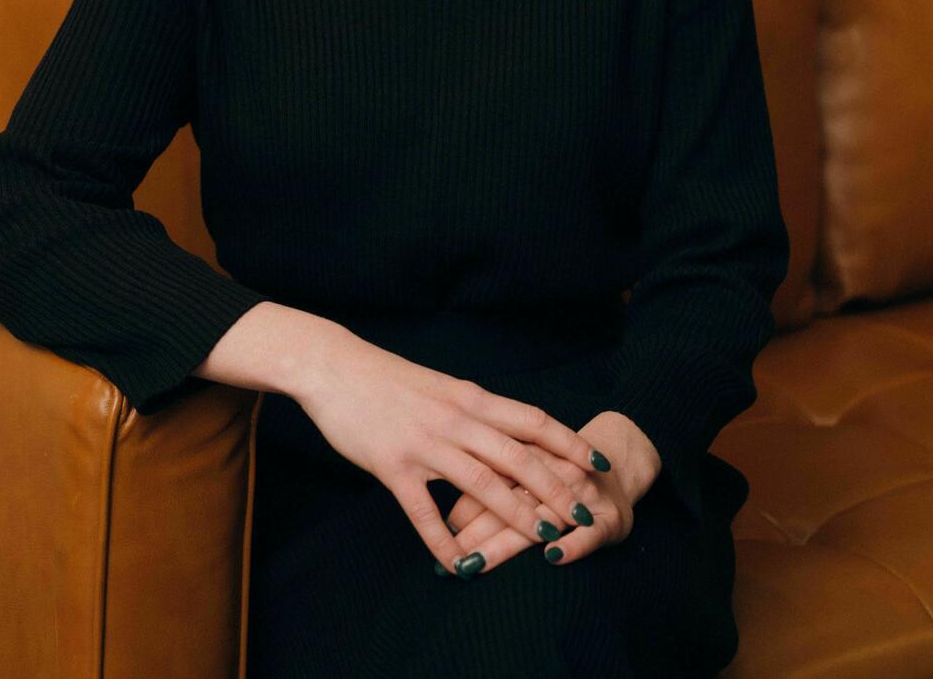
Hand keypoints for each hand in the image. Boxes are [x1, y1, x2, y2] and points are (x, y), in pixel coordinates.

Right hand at [292, 327, 613, 578]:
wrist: (335, 367)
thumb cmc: (389, 380)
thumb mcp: (442, 387)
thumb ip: (473, 411)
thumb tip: (510, 433)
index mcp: (470, 397)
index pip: (531, 420)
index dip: (567, 443)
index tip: (597, 464)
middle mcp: (455, 419)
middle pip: (517, 455)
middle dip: (555, 487)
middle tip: (584, 515)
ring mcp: (424, 443)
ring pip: (481, 482)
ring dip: (516, 513)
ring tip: (544, 539)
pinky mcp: (392, 465)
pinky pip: (424, 511)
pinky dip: (445, 541)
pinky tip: (462, 565)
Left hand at [440, 411, 662, 577]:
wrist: (618, 458)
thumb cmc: (559, 467)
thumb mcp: (527, 462)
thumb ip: (490, 477)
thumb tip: (443, 510)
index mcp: (528, 452)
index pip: (488, 477)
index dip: (460, 506)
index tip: (432, 531)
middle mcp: (553, 471)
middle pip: (506, 500)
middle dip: (470, 531)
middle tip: (437, 556)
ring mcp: (581, 495)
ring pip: (540, 517)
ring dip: (505, 543)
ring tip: (474, 564)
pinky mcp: (609, 519)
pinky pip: (590, 534)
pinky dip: (572, 544)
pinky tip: (552, 556)